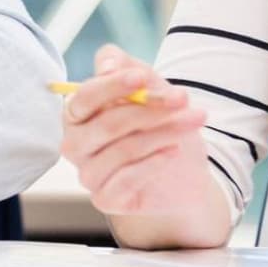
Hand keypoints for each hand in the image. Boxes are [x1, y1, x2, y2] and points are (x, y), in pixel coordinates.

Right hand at [60, 43, 210, 214]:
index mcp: (77, 113)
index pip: (84, 97)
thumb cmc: (158, 122)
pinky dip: (153, 164)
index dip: (112, 86)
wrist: (182, 171)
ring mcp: (88, 174)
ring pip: (123, 150)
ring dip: (163, 133)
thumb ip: (125, 66)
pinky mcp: (105, 199)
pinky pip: (125, 181)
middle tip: (183, 97)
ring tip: (191, 122)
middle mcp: (76, 144)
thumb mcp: (147, 85)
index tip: (142, 77)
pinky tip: (173, 152)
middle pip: (107, 123)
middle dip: (149, 109)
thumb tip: (107, 67)